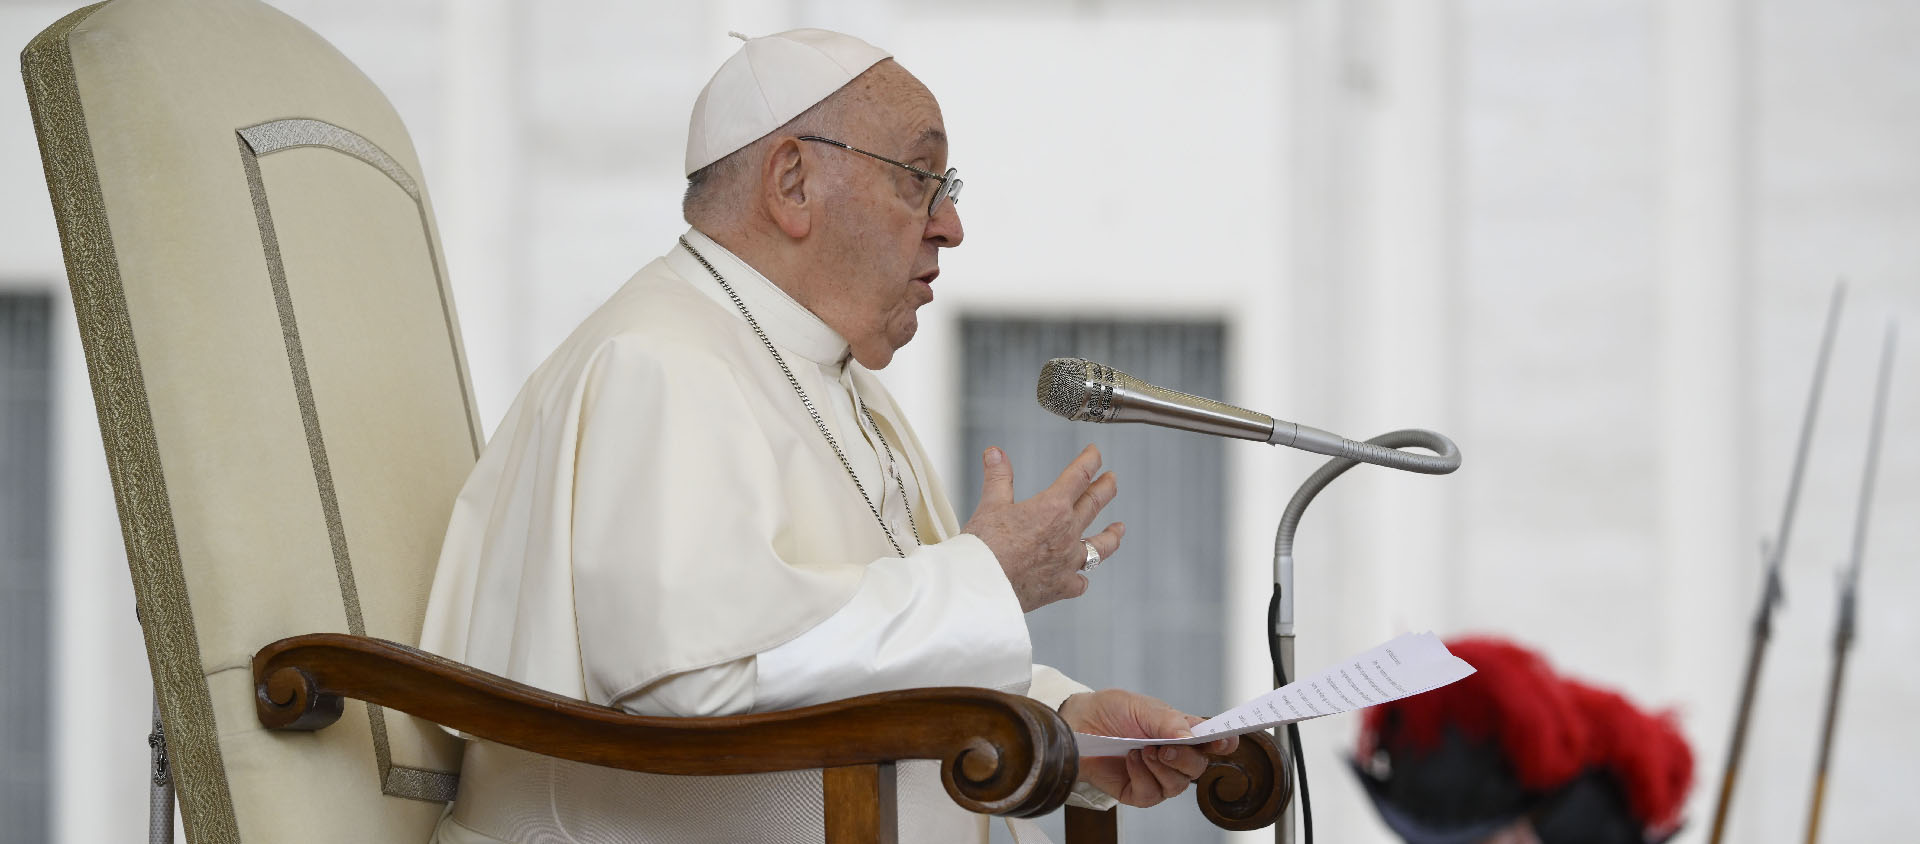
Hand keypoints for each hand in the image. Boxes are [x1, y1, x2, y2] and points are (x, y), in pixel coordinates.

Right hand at [962, 445, 1123, 611]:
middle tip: (1112, 479)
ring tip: (1119, 528)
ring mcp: (1068, 562)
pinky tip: (1081, 576)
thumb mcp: (990, 504)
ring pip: (1101, 547)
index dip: (1090, 460)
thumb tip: (995, 453)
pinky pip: (1080, 581)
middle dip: (1105, 488)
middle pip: (1094, 505)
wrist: (981, 586)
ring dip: (1112, 535)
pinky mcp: (1062, 586)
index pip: (1079, 476)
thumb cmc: (983, 546)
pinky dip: (1081, 577)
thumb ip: (998, 477)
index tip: (1095, 452)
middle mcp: (1067, 533)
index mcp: (1052, 508)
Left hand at [1058, 689, 1238, 807]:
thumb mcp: (1139, 707)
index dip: (1224, 742)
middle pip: (1199, 767)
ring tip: (1142, 750)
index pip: (1214, 741)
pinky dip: (1141, 776)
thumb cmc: (1110, 712)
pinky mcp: (1139, 792)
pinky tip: (1130, 760)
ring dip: (1161, 768)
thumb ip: (1167, 720)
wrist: (1077, 726)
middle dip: (1185, 759)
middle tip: (1164, 747)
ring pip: (1178, 785)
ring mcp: (1158, 776)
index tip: (1222, 741)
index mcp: (1182, 731)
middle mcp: (1174, 756)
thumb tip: (1191, 735)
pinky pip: (1151, 794)